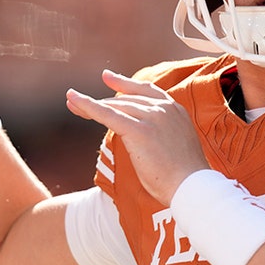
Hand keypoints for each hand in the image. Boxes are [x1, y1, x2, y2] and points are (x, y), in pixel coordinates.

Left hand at [65, 70, 208, 204]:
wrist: (193, 187)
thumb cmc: (184, 176)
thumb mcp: (177, 146)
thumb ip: (162, 134)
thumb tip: (144, 138)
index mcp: (175, 111)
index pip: (146, 91)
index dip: (125, 83)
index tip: (108, 77)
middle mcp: (165, 109)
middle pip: (125, 98)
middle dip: (100, 100)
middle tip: (76, 100)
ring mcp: (153, 117)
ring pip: (115, 105)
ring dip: (90, 104)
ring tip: (71, 103)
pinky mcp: (140, 130)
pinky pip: (108, 115)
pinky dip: (88, 106)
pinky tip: (75, 101)